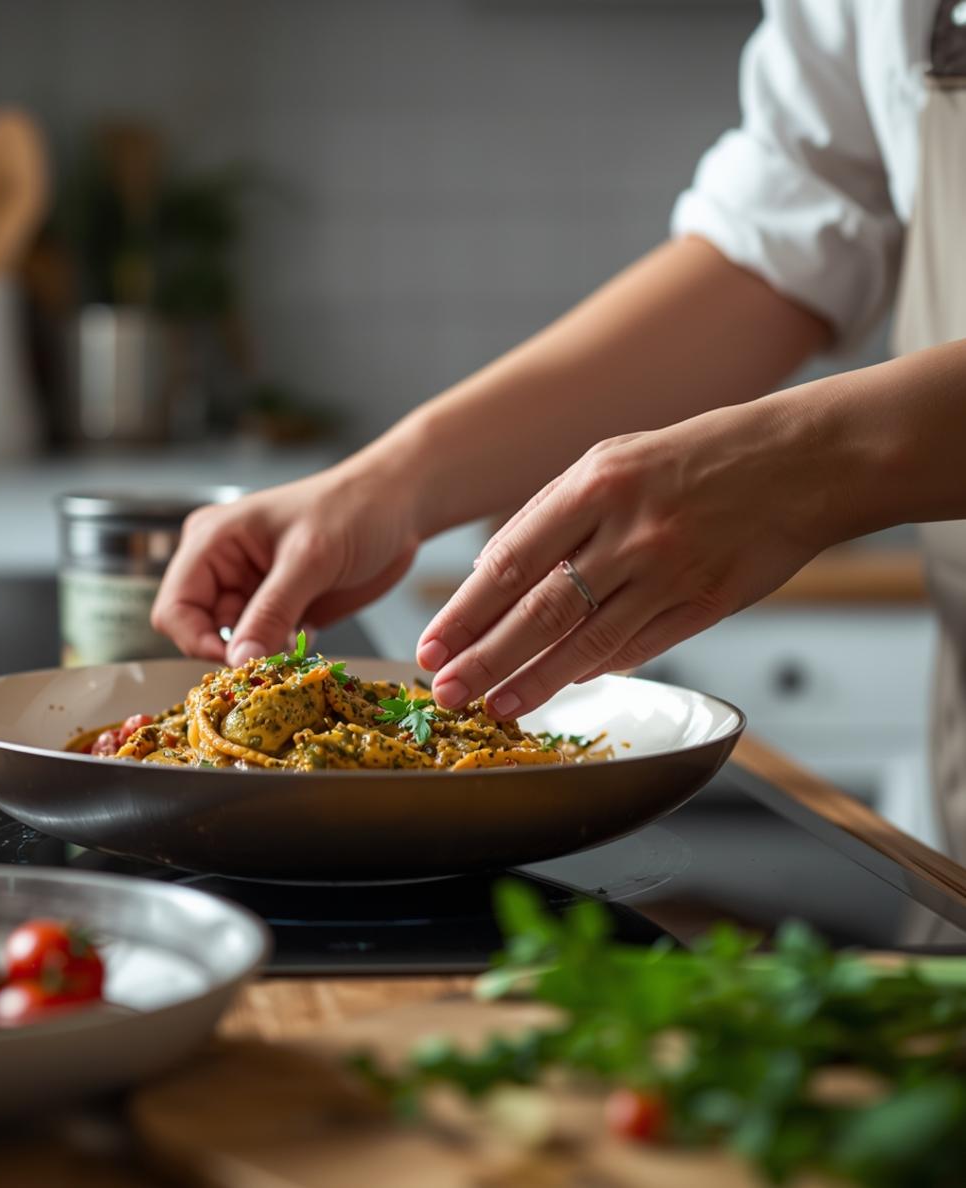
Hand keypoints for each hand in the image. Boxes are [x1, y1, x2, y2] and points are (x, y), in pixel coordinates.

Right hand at [151, 462, 421, 664]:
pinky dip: (281, 653)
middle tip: (276, 658)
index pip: (174, 607)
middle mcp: (223, 567)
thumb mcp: (309, 559)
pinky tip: (308, 637)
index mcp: (211, 541)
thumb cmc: (352, 509)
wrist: (398, 506)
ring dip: (261, 655)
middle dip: (234, 651)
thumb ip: (272, 610)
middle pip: (200, 631)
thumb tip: (239, 661)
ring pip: (234, 644)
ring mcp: (251, 590)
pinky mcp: (280, 609)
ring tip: (297, 642)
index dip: (197, 641)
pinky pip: (264, 646)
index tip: (238, 662)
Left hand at [416, 400, 833, 716]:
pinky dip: (594, 670)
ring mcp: (669, 570)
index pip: (510, 561)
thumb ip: (551, 512)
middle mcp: (628, 530)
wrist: (802, 461)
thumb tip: (491, 569)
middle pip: (538, 610)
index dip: (464, 612)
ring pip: (585, 641)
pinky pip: (637, 647)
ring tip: (494, 707)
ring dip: (533, 680)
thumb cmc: (697, 456)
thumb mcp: (613, 459)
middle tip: (445, 692)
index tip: (433, 645)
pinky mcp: (705, 603)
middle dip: (484, 658)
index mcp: (595, 484)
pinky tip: (560, 687)